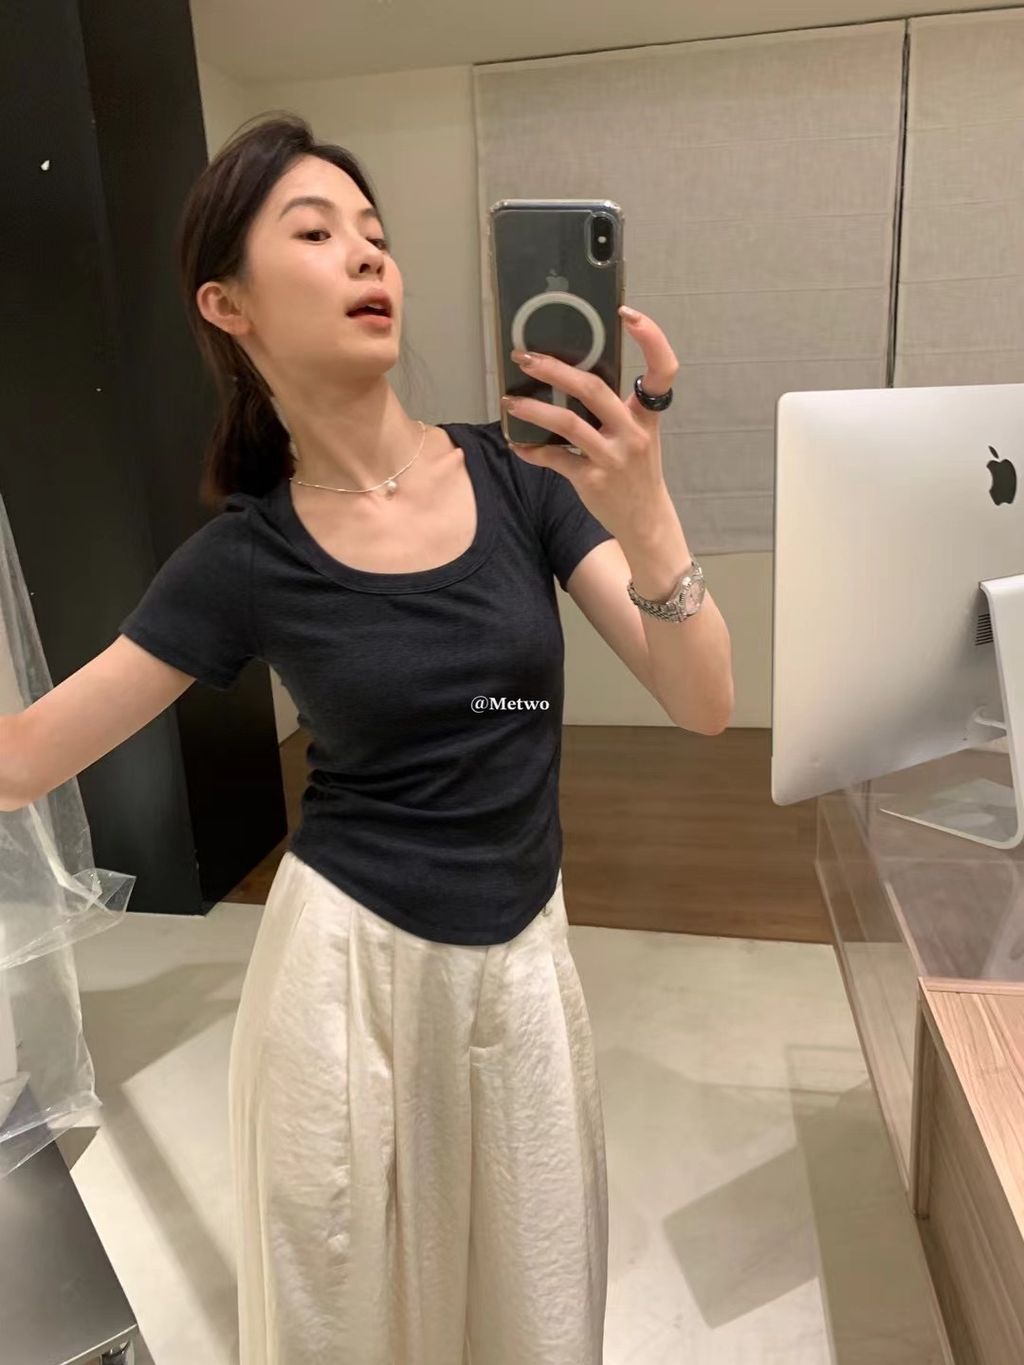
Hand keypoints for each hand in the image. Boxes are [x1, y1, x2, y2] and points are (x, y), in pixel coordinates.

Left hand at [501, 305, 679, 545]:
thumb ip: (614, 409)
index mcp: (647, 415)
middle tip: (525, 357)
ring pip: (568, 424)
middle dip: (555, 369)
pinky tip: (517, 443)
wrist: (646, 520)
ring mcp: (613, 458)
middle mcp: (634, 433)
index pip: (663, 371)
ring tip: (509, 401)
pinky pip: (555, 459)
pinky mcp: (593, 481)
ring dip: (533, 409)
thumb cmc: (636, 470)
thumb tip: (569, 376)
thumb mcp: (638, 435)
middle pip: (594, 389)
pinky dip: (532, 450)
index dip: (651, 338)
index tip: (626, 314)